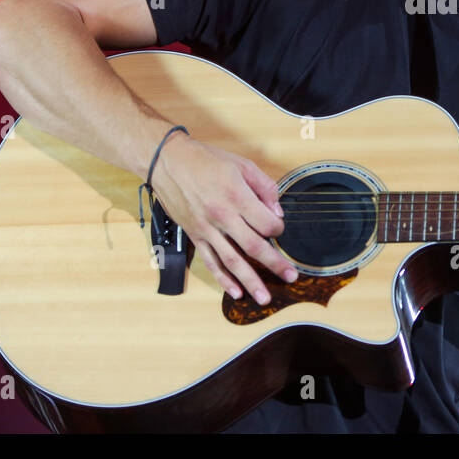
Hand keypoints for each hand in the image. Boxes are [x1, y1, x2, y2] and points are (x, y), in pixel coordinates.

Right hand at [153, 135, 297, 303]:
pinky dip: (223, 279)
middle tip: (291, 277)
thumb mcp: (242, 164)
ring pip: (232, 261)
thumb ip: (264, 187)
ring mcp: (207, 229)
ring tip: (264, 297)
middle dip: (275, 264)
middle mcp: (222, 216)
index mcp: (236, 196)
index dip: (279, 228)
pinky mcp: (195, 236)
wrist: (167, 162)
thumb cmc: (205, 161)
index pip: (266, 223)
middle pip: (253, 247)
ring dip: (250, 281)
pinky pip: (210, 262)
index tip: (280, 228)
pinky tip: (235, 292)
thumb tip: (277, 211)